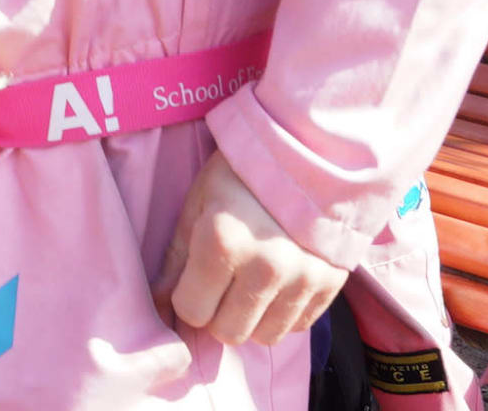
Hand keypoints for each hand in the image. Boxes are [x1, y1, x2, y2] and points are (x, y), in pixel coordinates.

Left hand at [156, 151, 341, 347]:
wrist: (306, 149)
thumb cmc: (240, 173)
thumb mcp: (198, 204)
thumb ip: (176, 260)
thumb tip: (157, 308)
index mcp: (224, 241)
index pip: (192, 311)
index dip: (188, 297)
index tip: (195, 277)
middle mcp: (266, 266)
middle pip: (228, 332)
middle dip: (219, 312)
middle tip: (224, 281)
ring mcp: (303, 277)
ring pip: (265, 337)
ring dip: (253, 317)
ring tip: (252, 281)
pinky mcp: (330, 283)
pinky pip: (298, 326)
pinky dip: (284, 311)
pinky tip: (280, 281)